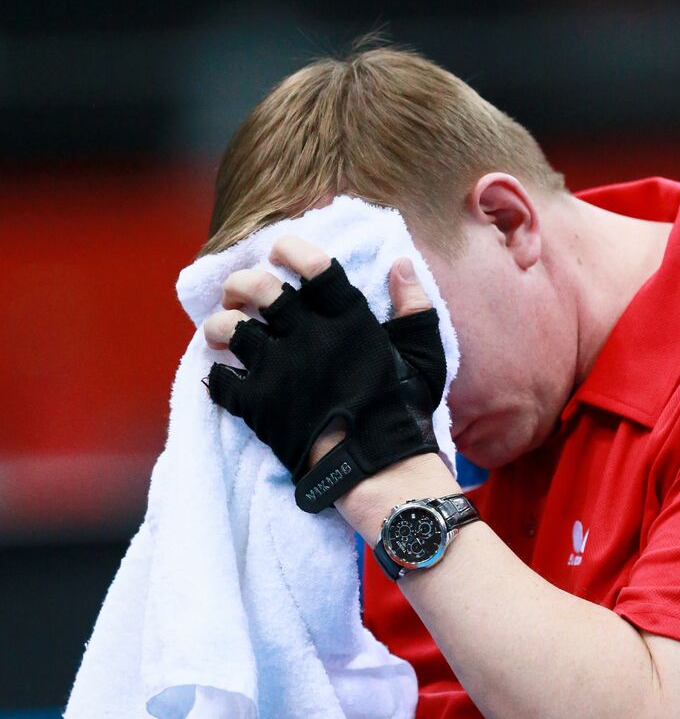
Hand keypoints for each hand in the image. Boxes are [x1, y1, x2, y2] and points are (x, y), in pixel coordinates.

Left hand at [203, 235, 446, 511]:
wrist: (379, 469)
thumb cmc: (403, 412)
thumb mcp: (423, 356)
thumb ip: (414, 308)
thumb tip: (402, 264)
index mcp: (348, 319)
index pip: (313, 265)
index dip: (289, 249)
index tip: (278, 252)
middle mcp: (309, 337)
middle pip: (259, 288)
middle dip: (240, 283)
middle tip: (237, 294)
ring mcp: (281, 371)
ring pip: (231, 329)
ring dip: (219, 326)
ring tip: (221, 335)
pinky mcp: (260, 406)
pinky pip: (221, 382)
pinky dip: (216, 378)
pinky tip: (223, 378)